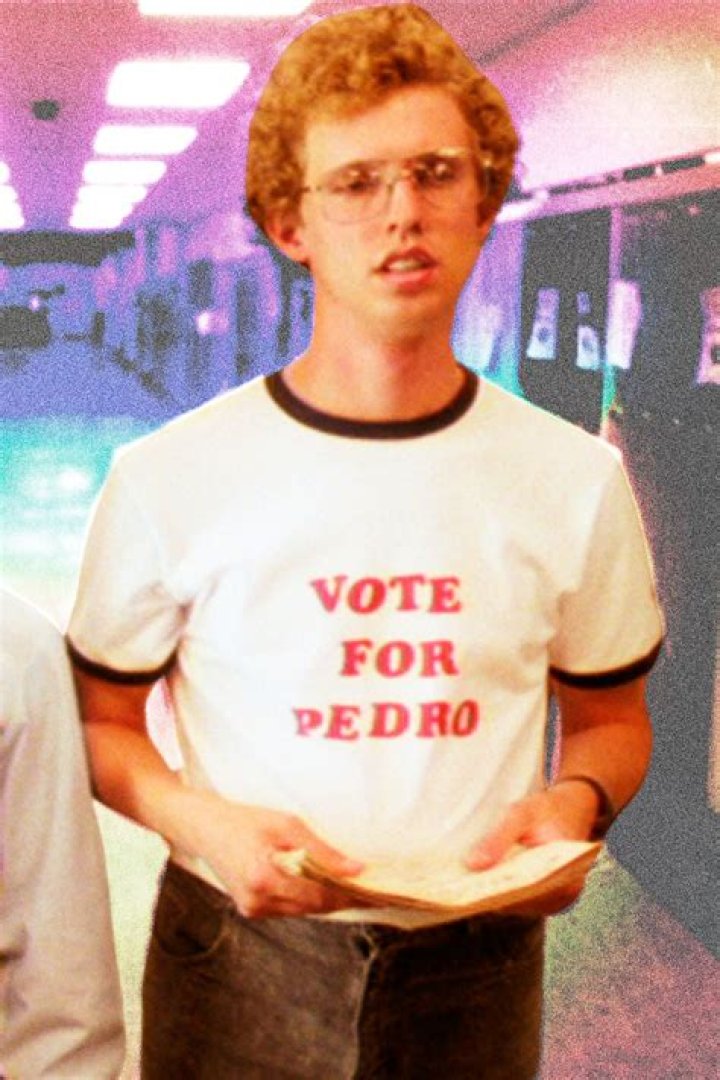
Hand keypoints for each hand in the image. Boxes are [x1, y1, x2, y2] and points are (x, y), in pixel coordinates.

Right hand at [185, 792, 363, 918]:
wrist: (203, 828)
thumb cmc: (245, 820)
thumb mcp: (287, 825)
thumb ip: (322, 851)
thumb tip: (356, 870)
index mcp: (265, 879)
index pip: (320, 895)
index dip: (350, 895)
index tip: (378, 894)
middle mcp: (257, 902)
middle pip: (313, 907)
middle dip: (342, 898)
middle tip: (373, 891)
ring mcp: (252, 909)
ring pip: (302, 910)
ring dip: (326, 899)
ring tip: (353, 887)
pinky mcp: (250, 909)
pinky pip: (288, 907)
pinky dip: (306, 897)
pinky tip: (321, 884)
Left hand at [463, 782, 599, 915]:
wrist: (572, 807)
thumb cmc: (547, 809)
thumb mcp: (521, 814)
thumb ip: (499, 838)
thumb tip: (474, 865)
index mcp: (564, 877)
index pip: (522, 894)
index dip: (491, 893)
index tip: (462, 892)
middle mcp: (561, 896)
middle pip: (516, 902)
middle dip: (485, 894)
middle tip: (451, 890)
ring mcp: (552, 899)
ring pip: (514, 903)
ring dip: (489, 893)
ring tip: (457, 886)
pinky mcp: (542, 896)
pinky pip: (516, 898)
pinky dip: (498, 890)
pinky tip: (475, 881)